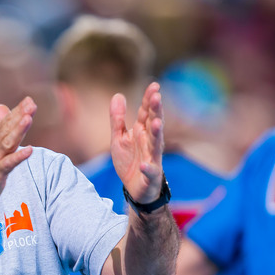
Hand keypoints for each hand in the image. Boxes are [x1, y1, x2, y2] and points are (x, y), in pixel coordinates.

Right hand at [0, 96, 35, 207]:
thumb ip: (1, 126)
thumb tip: (2, 106)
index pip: (6, 122)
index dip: (18, 111)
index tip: (30, 100)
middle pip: (8, 128)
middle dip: (19, 115)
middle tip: (31, 104)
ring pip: (8, 142)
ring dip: (18, 130)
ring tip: (28, 118)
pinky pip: (8, 163)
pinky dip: (19, 156)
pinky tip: (30, 150)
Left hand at [110, 82, 164, 202]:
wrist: (135, 189)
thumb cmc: (129, 161)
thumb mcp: (119, 138)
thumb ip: (118, 118)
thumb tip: (118, 95)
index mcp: (142, 132)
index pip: (146, 113)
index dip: (149, 100)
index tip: (154, 85)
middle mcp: (149, 142)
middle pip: (153, 124)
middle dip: (155, 111)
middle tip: (157, 97)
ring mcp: (152, 158)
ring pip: (156, 145)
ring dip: (156, 134)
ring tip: (155, 123)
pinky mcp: (149, 175)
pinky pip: (150, 171)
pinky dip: (148, 168)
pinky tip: (145, 164)